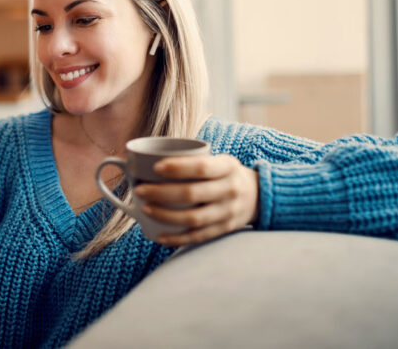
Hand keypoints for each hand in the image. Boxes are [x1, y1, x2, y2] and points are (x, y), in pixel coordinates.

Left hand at [133, 154, 258, 246]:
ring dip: (165, 215)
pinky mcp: (224, 229)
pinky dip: (177, 239)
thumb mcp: (217, 159)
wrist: (258, 195)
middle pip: (192, 194)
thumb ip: (190, 159)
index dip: (177, 168)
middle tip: (139, 190)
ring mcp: (228, 212)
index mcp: (227, 167)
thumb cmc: (224, 174)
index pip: (201, 167)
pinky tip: (159, 236)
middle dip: (161, 193)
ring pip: (193, 218)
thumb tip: (141, 159)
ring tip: (144, 209)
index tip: (154, 167)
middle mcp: (230, 190)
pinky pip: (198, 236)